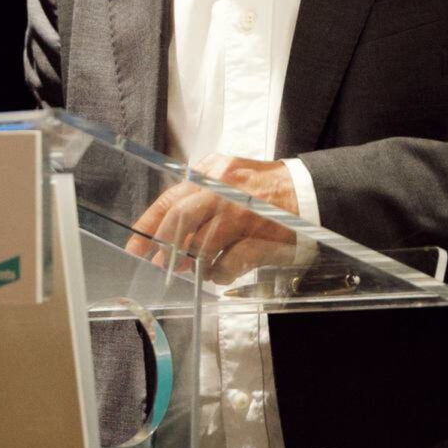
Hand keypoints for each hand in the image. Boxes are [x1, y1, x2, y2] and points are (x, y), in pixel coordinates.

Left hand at [124, 155, 300, 276]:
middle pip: (181, 217)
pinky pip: (228, 262)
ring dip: (195, 264)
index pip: (171, 198)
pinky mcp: (260, 237)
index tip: (134, 246)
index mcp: (213, 173)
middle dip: (165, 246)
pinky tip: (222, 274)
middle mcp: (225, 189)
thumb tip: (170, 236)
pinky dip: (219, 273)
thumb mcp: (230, 184)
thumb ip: (201, 202)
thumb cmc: (267, 193)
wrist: (313, 195)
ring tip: (198, 270)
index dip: (148, 225)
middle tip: (161, 265)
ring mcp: (243, 212)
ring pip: (203, 243)